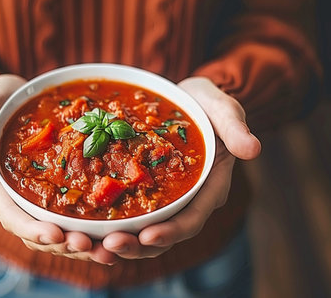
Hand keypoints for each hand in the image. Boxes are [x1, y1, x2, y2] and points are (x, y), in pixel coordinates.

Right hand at [0, 74, 116, 264]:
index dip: (31, 228)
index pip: (10, 214)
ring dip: (79, 246)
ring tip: (107, 251)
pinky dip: (87, 232)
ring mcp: (33, 202)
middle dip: (62, 244)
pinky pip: (69, 221)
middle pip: (36, 233)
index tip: (56, 234)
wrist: (14, 104)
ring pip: (54, 234)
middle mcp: (12, 200)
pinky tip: (110, 235)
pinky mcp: (52, 198)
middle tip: (91, 247)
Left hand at [102, 77, 260, 258]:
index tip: (147, 237)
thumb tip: (253, 149)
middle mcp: (189, 199)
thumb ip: (235, 127)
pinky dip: (115, 222)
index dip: (171, 231)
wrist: (189, 100)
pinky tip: (93, 224)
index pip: (192, 218)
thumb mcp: (223, 110)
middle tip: (110, 245)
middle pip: (165, 234)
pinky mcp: (148, 190)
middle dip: (139, 245)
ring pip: (146, 230)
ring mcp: (168, 197)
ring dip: (123, 240)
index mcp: (209, 186)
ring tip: (96, 244)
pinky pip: (132, 213)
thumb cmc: (207, 105)